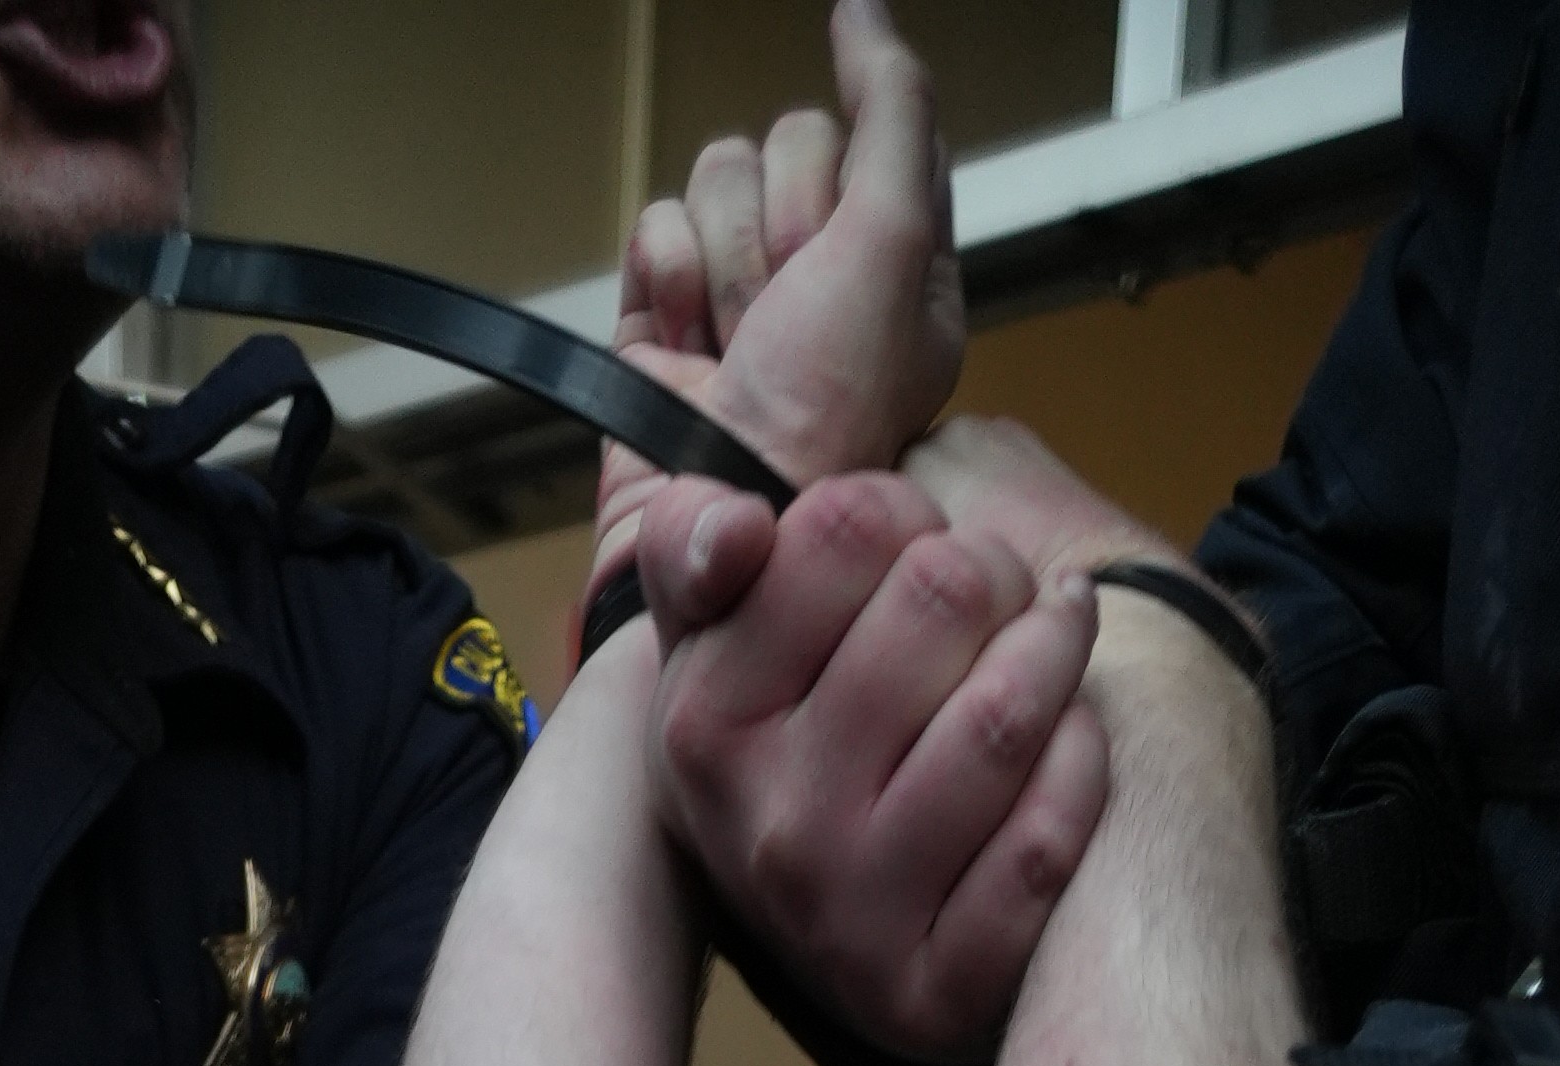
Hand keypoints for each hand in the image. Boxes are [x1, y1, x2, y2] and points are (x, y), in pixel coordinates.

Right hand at [613, 3, 963, 500]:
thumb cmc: (828, 409)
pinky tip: (687, 350)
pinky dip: (668, 286)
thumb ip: (893, 106)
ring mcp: (740, 290)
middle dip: (784, 228)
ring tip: (737, 347)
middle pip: (790, 142)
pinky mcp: (665, 311)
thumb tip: (861, 6)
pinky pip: (655, 226)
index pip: (879, 135)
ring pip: (718, 176)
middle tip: (790, 316)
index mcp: (904, 258)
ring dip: (726, 263)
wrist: (729, 519)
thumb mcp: (896, 237)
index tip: (849, 254)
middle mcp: (825, 270)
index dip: (852, 184)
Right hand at [643, 465, 1109, 1065]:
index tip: (908, 548)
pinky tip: (1067, 743)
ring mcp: (857, 923)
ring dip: (1056, 649)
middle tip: (996, 597)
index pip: (846, 529)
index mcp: (704, 724)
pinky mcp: (942, 997)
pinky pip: (1047, 838)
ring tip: (1051, 644)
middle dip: (993, 570)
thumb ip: (689, 542)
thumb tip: (739, 530)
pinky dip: (1080, 763)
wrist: (820, 933)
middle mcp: (771, 830)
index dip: (905, 511)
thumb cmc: (783, 748)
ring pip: (1004, 713)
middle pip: (942, 595)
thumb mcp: (709, 642)